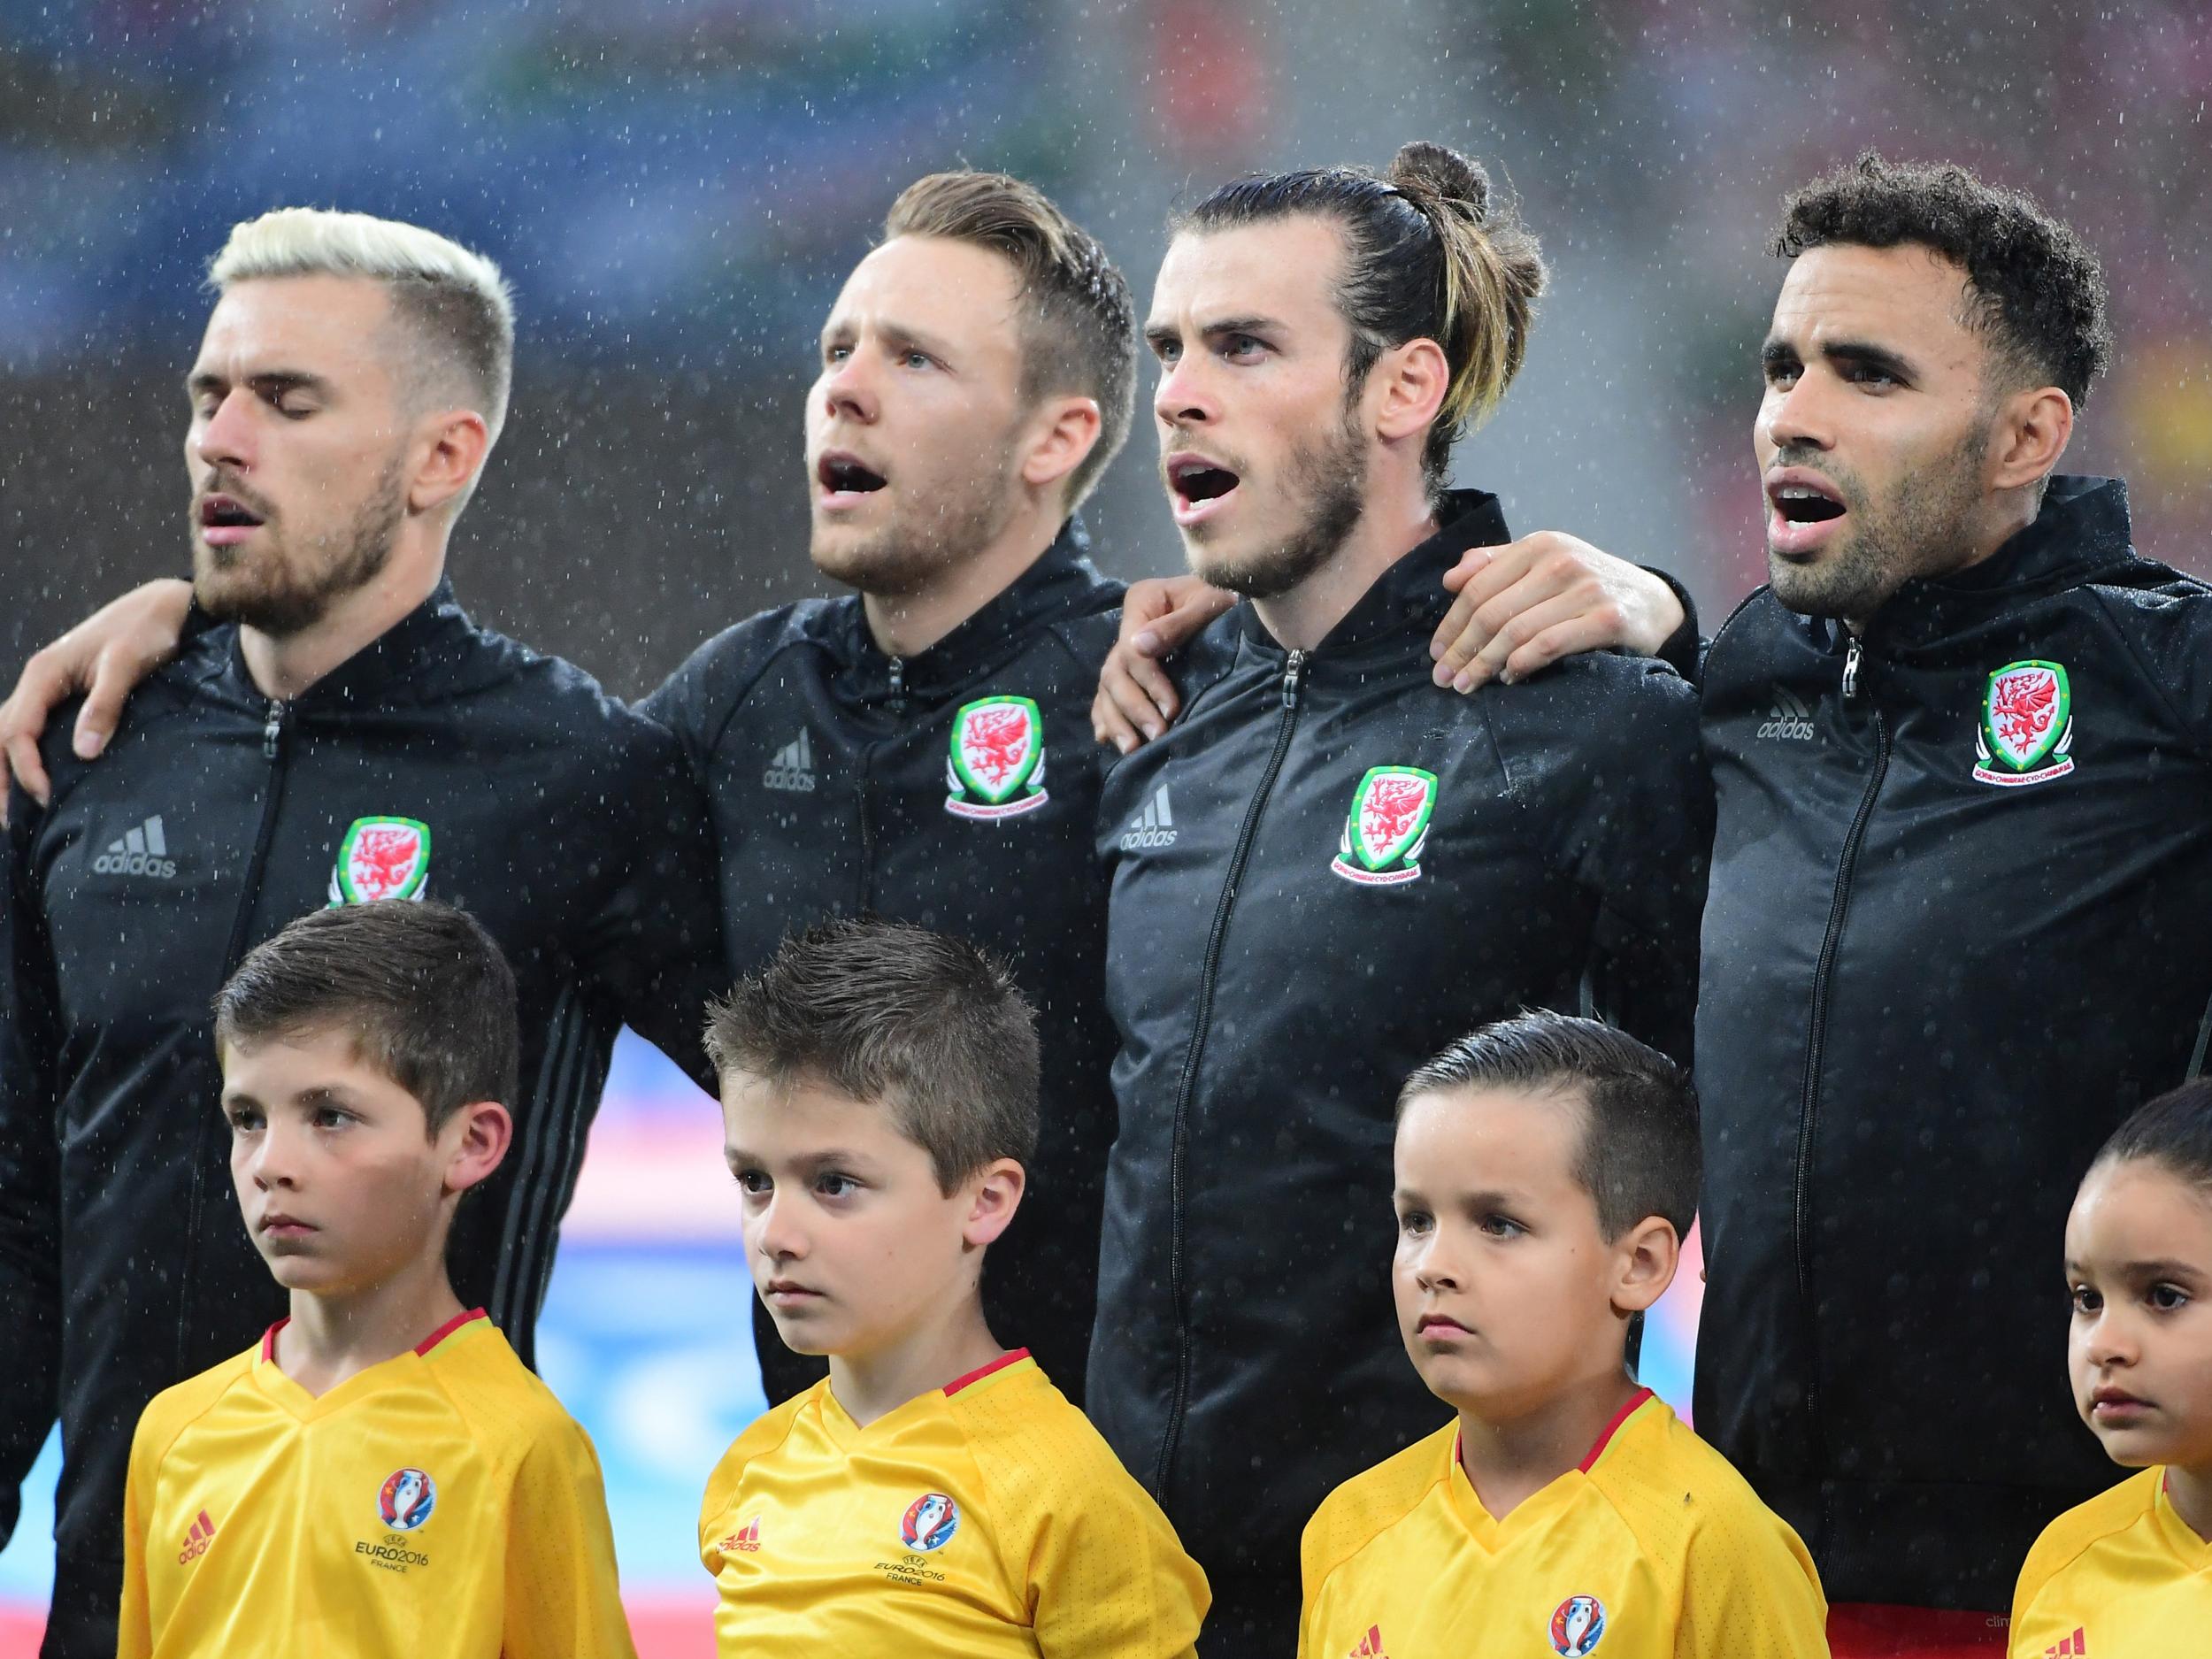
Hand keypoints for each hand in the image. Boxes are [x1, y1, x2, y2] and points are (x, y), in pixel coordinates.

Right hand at [1, 579, 193, 820]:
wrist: (164, 608)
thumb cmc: (146, 631)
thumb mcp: (127, 666)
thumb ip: (105, 707)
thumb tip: (84, 752)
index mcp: (43, 674)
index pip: (16, 730)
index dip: (25, 768)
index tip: (45, 797)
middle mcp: (38, 680)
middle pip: (0, 734)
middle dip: (0, 776)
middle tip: (8, 820)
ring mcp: (49, 687)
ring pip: (12, 731)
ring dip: (6, 768)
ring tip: (13, 809)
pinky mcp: (65, 693)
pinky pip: (32, 727)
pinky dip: (25, 754)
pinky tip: (37, 778)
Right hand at [1091, 575, 1235, 753]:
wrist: (1232, 596)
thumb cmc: (1225, 594)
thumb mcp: (1209, 601)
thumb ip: (1176, 624)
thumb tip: (1140, 647)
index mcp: (1142, 602)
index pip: (1132, 650)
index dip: (1149, 682)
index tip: (1171, 709)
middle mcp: (1128, 625)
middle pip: (1115, 672)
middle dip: (1134, 707)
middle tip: (1156, 735)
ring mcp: (1126, 647)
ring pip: (1108, 687)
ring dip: (1117, 720)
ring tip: (1132, 749)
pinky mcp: (1132, 665)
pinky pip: (1109, 692)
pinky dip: (1106, 715)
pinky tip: (1106, 738)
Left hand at [1428, 532, 1685, 691]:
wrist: (1654, 603)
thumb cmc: (1587, 587)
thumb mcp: (1545, 564)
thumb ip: (1497, 565)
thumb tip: (1450, 578)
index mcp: (1539, 545)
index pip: (1478, 587)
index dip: (1451, 624)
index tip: (1436, 652)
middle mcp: (1561, 561)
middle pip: (1492, 612)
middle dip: (1462, 649)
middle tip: (1444, 678)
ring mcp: (1586, 589)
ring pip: (1516, 631)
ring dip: (1485, 664)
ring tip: (1468, 685)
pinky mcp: (1608, 618)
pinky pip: (1550, 644)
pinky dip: (1522, 664)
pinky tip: (1508, 678)